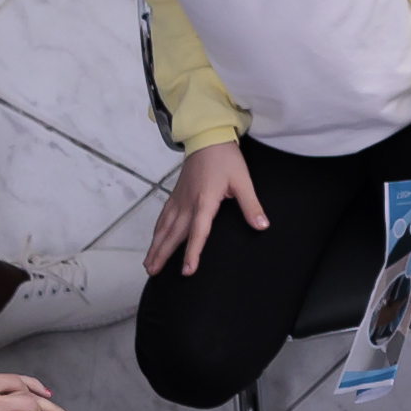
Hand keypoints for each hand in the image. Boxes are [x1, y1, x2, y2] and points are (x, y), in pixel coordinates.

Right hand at [148, 140, 261, 274]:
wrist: (207, 138)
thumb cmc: (225, 159)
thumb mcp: (243, 181)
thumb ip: (251, 205)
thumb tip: (262, 226)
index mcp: (205, 201)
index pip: (198, 232)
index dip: (192, 252)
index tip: (187, 270)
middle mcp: (187, 203)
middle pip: (173, 234)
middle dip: (162, 254)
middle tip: (153, 272)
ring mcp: (179, 199)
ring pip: (164, 227)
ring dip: (156, 245)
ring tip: (148, 264)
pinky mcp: (176, 194)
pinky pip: (163, 216)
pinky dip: (157, 230)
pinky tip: (155, 239)